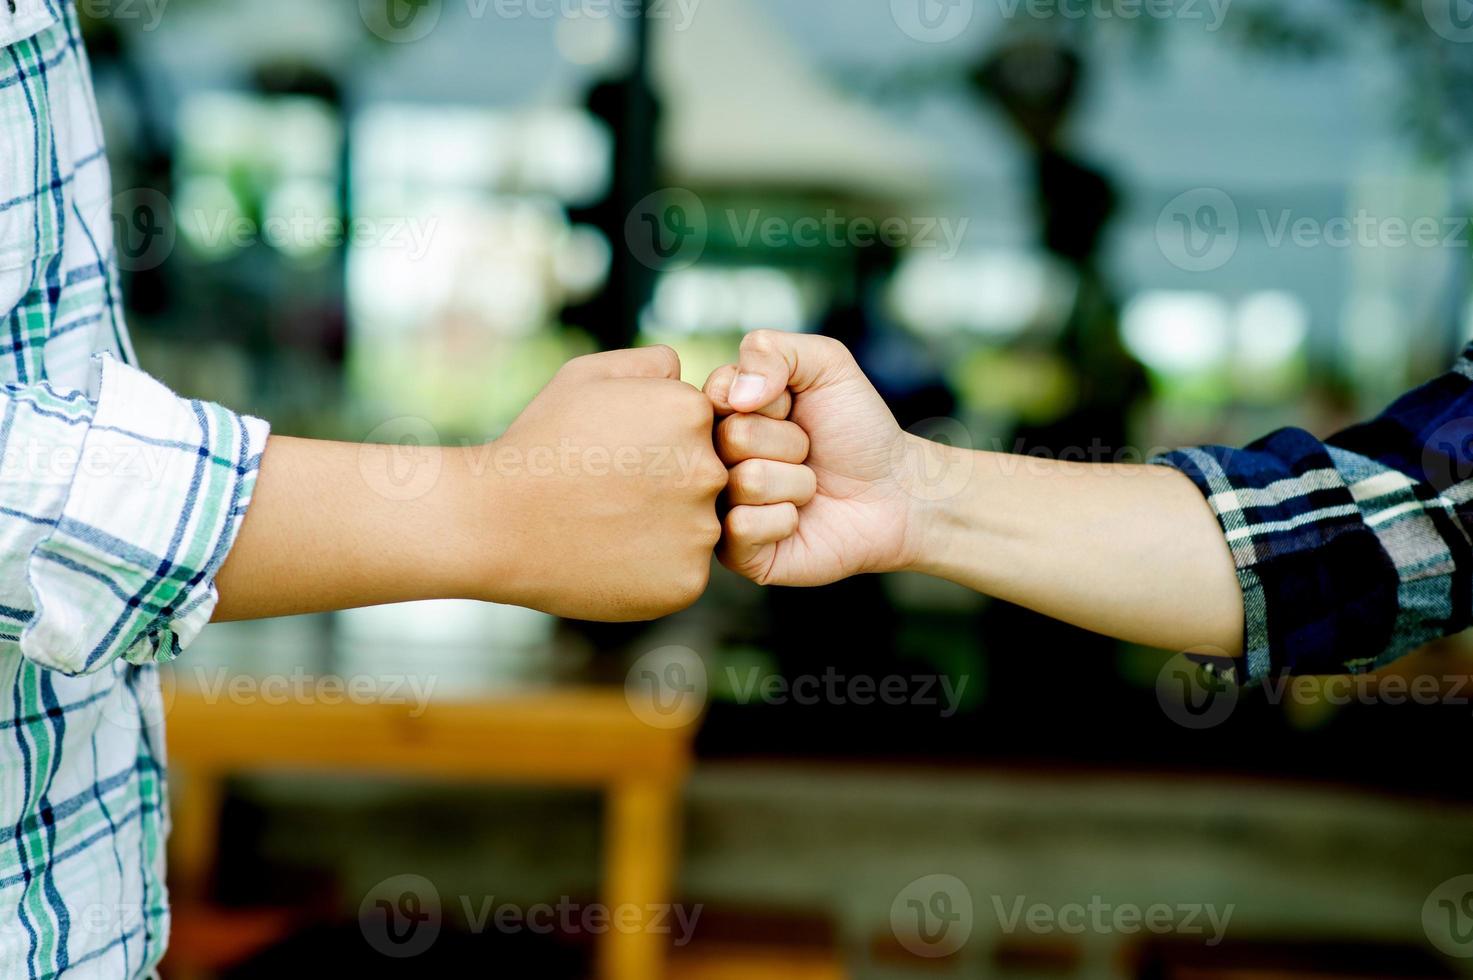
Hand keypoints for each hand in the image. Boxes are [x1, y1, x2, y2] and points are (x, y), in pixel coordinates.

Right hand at [484, 346, 726, 620]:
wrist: (495, 523)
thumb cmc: (539, 443)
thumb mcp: (588, 375)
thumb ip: (651, 364)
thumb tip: (687, 373)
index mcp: (692, 412)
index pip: (702, 430)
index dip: (657, 442)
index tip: (616, 455)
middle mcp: (709, 470)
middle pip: (707, 478)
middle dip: (667, 486)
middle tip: (609, 494)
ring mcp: (701, 531)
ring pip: (697, 528)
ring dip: (664, 529)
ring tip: (606, 526)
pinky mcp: (687, 582)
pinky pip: (684, 572)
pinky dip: (653, 570)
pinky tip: (610, 557)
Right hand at [704, 331, 944, 585]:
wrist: (897, 492)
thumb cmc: (857, 429)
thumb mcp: (824, 364)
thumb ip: (770, 349)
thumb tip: (734, 394)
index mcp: (722, 414)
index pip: (714, 394)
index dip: (769, 400)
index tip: (792, 409)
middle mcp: (714, 461)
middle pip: (731, 438)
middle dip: (788, 442)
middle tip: (808, 452)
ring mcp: (722, 506)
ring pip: (744, 482)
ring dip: (795, 482)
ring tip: (809, 486)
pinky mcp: (738, 552)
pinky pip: (742, 528)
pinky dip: (784, 519)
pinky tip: (799, 520)